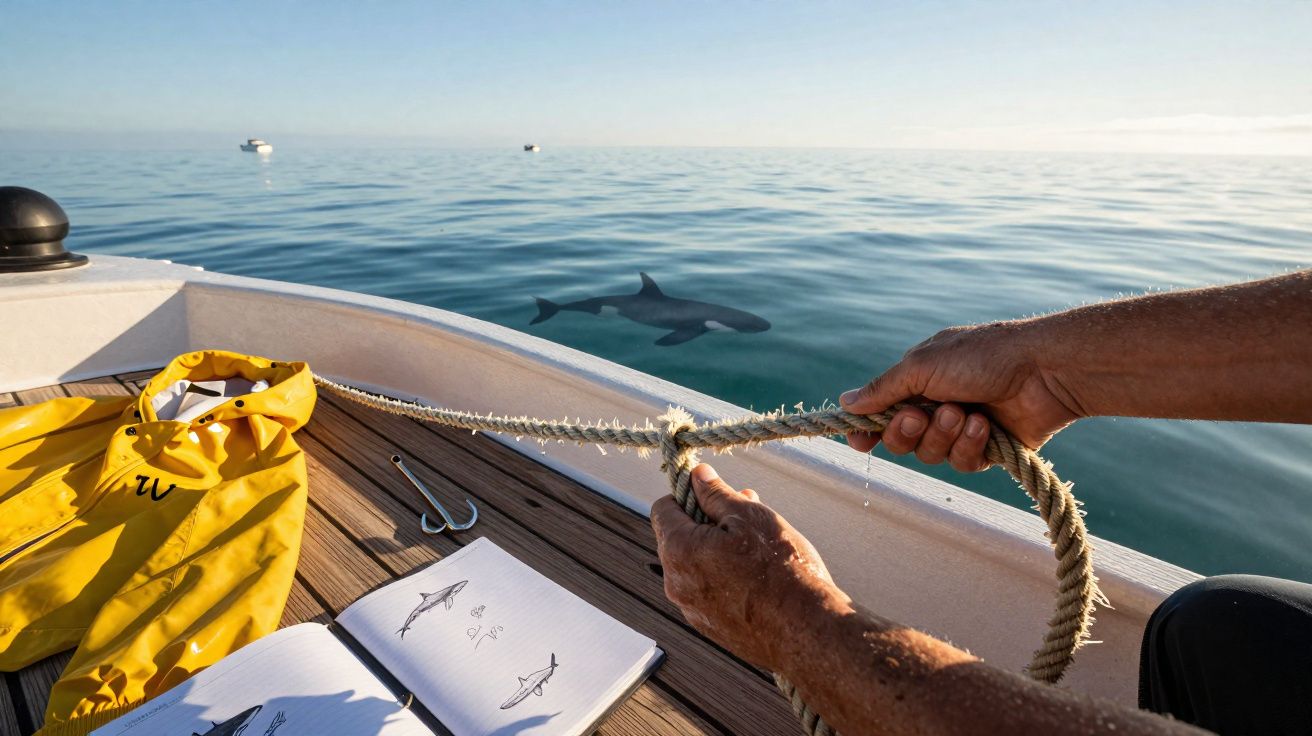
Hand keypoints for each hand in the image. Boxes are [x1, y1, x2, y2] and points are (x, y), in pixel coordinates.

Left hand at [650, 464, 841, 670]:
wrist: (807, 631)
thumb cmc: (780, 569)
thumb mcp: (749, 516)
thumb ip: (716, 494)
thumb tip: (698, 476)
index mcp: (678, 550)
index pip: (663, 509)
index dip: (687, 494)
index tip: (714, 493)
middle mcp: (676, 584)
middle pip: (680, 538)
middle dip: (708, 521)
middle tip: (746, 513)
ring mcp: (692, 610)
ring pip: (696, 566)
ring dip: (718, 549)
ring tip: (758, 544)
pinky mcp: (711, 629)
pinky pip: (709, 592)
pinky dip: (725, 578)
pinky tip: (758, 576)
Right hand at [839, 321, 1084, 470]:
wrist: (1043, 370)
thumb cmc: (982, 356)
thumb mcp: (922, 366)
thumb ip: (882, 389)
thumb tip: (845, 402)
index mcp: (918, 381)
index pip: (881, 413)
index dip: (868, 430)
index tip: (859, 440)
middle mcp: (936, 405)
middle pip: (900, 440)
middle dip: (907, 431)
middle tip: (921, 414)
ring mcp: (961, 428)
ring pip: (930, 454)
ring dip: (943, 435)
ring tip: (965, 412)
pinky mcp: (987, 449)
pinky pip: (962, 463)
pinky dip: (969, 446)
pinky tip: (984, 426)